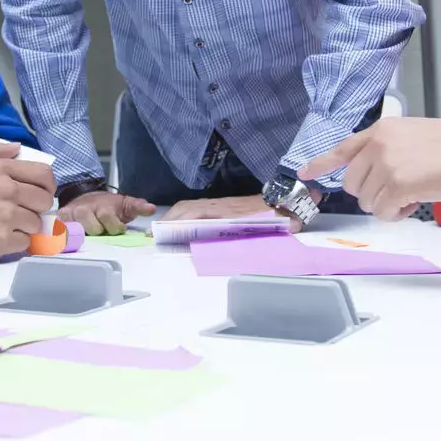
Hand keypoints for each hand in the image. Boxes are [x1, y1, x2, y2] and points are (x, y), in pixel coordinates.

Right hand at [0, 141, 55, 262]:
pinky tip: (3, 236)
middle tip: (25, 208)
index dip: (47, 183)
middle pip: (44, 200)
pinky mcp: (0, 243)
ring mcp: (5, 219)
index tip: (41, 189)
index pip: (43, 174)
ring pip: (36, 222)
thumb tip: (17, 148)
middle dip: (38, 204)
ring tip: (11, 224)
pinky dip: (18, 240)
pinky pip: (25, 242)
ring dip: (27, 223)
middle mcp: (7, 192)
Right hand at [60, 191, 154, 235]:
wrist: (85, 196)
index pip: (110, 221)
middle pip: (93, 228)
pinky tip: (70, 238)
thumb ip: (138, 206)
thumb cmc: (107, 205)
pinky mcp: (61, 219)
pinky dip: (64, 236)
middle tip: (101, 231)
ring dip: (83, 234)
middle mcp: (86, 209)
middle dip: (99, 232)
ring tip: (87, 235)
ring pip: (76, 230)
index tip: (118, 229)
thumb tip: (151, 208)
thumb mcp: (124, 204)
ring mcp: (72, 214)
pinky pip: (60, 230)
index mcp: (103, 207)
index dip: (115, 227)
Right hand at [161, 195, 299, 232]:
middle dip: (168, 219)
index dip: (177, 222)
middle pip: (187, 208)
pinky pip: (196, 206)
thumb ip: (255, 233)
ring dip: (173, 216)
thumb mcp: (270, 226)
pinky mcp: (222, 204)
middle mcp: (220, 204)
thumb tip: (238, 243)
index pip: (195, 213)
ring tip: (160, 229)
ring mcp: (220, 202)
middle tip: (153, 234)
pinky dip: (182, 213)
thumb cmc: (279, 215)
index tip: (162, 231)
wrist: (287, 198)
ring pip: (190, 205)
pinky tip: (177, 223)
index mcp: (228, 211)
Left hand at [299, 117, 440, 220]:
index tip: (304, 173)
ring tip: (411, 195)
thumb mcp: (411, 135)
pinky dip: (396, 215)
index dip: (321, 163)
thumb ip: (387, 149)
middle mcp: (377, 146)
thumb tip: (374, 175)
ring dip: (386, 205)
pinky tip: (413, 204)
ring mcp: (385, 166)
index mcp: (380, 131)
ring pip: (367, 201)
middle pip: (353, 184)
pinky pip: (383, 212)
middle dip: (370, 194)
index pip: (343, 148)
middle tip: (395, 192)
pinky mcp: (397, 186)